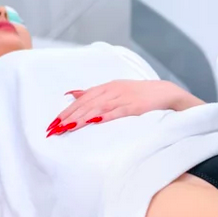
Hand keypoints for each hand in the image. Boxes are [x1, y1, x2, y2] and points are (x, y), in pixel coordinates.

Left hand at [46, 80, 202, 135]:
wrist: (164, 92)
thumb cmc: (138, 93)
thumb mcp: (114, 90)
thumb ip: (92, 93)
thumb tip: (71, 94)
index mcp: (106, 87)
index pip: (82, 99)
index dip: (67, 111)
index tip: (53, 124)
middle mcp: (112, 90)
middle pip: (87, 104)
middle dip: (69, 117)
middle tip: (55, 129)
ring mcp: (124, 97)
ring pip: (98, 107)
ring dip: (82, 118)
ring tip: (68, 128)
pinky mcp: (135, 106)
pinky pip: (118, 111)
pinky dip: (105, 116)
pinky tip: (94, 121)